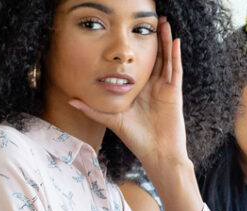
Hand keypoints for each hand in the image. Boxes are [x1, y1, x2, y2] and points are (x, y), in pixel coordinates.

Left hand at [69, 18, 188, 173]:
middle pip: (155, 56)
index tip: (131, 32)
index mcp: (140, 90)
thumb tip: (70, 100)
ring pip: (166, 59)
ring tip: (165, 23)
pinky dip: (176, 55)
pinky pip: (175, 70)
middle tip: (152, 20)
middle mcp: (153, 86)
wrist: (157, 154)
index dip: (137, 48)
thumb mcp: (111, 119)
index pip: (138, 64)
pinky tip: (175, 41)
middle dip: (153, 38)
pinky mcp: (174, 93)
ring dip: (166, 41)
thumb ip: (92, 109)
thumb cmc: (136, 139)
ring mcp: (165, 88)